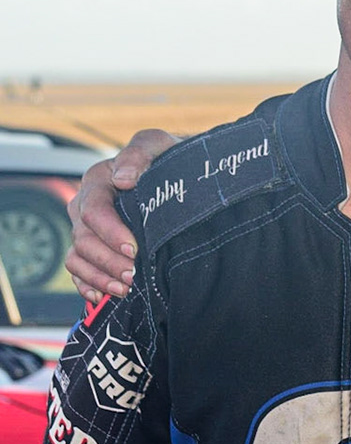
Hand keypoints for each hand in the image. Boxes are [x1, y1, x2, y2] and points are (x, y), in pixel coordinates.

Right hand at [65, 129, 178, 300]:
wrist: (179, 174)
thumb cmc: (169, 158)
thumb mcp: (159, 146)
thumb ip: (139, 154)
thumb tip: (123, 178)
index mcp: (99, 180)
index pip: (93, 210)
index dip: (110, 232)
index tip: (133, 248)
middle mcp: (87, 204)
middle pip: (83, 238)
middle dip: (107, 260)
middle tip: (134, 274)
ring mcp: (88, 228)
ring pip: (77, 257)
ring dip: (98, 276)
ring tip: (125, 288)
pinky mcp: (93, 246)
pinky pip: (77, 270)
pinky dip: (88, 285)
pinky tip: (105, 297)